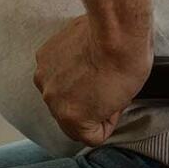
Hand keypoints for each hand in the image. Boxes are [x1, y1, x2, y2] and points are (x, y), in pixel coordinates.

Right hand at [32, 14, 152, 147]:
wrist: (116, 31)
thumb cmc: (125, 65)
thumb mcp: (121, 103)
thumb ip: (100, 113)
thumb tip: (97, 108)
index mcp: (72, 117)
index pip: (89, 136)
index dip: (105, 122)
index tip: (112, 108)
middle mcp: (52, 100)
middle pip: (68, 115)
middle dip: (85, 105)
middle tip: (103, 87)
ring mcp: (45, 76)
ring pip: (58, 92)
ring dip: (72, 85)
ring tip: (91, 69)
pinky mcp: (43, 56)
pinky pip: (53, 71)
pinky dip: (64, 66)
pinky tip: (81, 57)